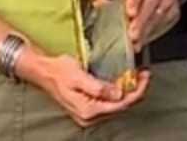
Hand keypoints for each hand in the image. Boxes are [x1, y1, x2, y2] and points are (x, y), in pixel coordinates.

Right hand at [18, 50, 150, 126]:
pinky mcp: (87, 107)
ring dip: (127, 91)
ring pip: (116, 105)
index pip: (120, 104)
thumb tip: (117, 94)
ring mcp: (88, 113)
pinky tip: (122, 82)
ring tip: (136, 77)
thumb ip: (98, 87)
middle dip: (134, 91)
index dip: (136, 91)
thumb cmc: (58, 71)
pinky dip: (118, 92)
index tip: (144, 77)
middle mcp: (89, 116)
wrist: (42, 71)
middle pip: (120, 106)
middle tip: (143, 75)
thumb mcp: (78, 76)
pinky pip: (108, 102)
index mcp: (88, 110)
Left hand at [124, 0, 181, 51]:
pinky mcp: (174, 12)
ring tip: (135, 42)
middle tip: (132, 35)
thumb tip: (97, 1)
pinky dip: (153, 33)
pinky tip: (143, 41)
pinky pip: (164, 24)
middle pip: (151, 4)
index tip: (129, 13)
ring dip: (146, 31)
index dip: (134, 0)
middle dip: (141, 21)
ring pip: (159, 16)